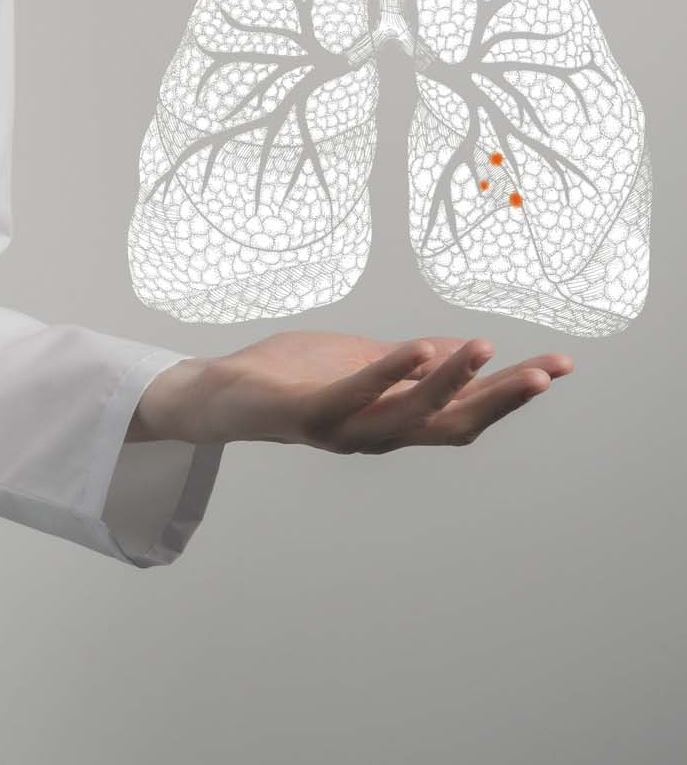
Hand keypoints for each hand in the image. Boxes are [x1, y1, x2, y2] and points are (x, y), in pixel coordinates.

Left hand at [128, 331, 573, 451]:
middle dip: (500, 398)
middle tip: (547, 372)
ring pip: (408, 415)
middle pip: (451, 423)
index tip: (561, 365)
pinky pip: (354, 395)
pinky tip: (416, 346)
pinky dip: (386, 373)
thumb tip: (459, 352)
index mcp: (394, 420)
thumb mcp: (362, 362)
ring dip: (448, 382)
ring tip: (482, 349)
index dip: (512, 391)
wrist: (221, 393)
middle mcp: (376, 435)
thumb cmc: (293, 376)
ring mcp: (343, 430)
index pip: (466, 410)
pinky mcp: (307, 416)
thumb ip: (406, 363)